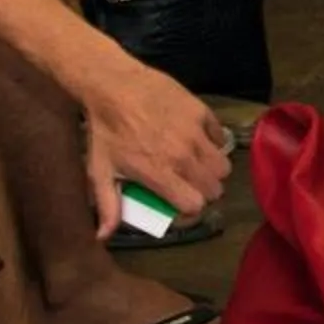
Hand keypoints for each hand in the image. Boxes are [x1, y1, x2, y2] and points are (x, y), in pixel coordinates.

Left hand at [68, 39, 230, 238]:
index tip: (179, 205)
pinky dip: (213, 144)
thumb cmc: (105, 131)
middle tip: (188, 185)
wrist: (113, 85)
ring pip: (223, 166)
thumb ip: (107, 205)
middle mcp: (183, 155)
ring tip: (196, 166)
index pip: (194, 204)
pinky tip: (197, 141)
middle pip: (214, 188)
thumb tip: (102, 238)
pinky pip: (220, 137)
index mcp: (159, 173)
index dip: (189, 210)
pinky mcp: (202, 113)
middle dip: (203, 192)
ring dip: (212, 171)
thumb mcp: (100, 170)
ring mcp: (196, 133)